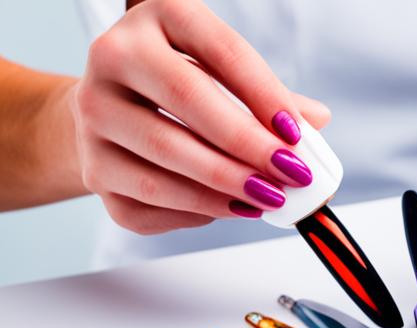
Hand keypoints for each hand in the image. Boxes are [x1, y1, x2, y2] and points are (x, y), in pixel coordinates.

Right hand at [71, 0, 329, 233]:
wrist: (111, 108)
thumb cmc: (179, 85)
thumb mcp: (222, 72)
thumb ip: (268, 96)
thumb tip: (317, 121)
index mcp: (159, 16)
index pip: (221, 52)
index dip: (264, 95)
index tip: (297, 134)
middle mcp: (114, 56)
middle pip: (188, 100)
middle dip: (248, 145)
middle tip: (290, 174)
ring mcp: (95, 114)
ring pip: (166, 159)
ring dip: (227, 187)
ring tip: (270, 198)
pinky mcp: (93, 169)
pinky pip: (150, 202)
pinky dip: (198, 213)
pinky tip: (231, 209)